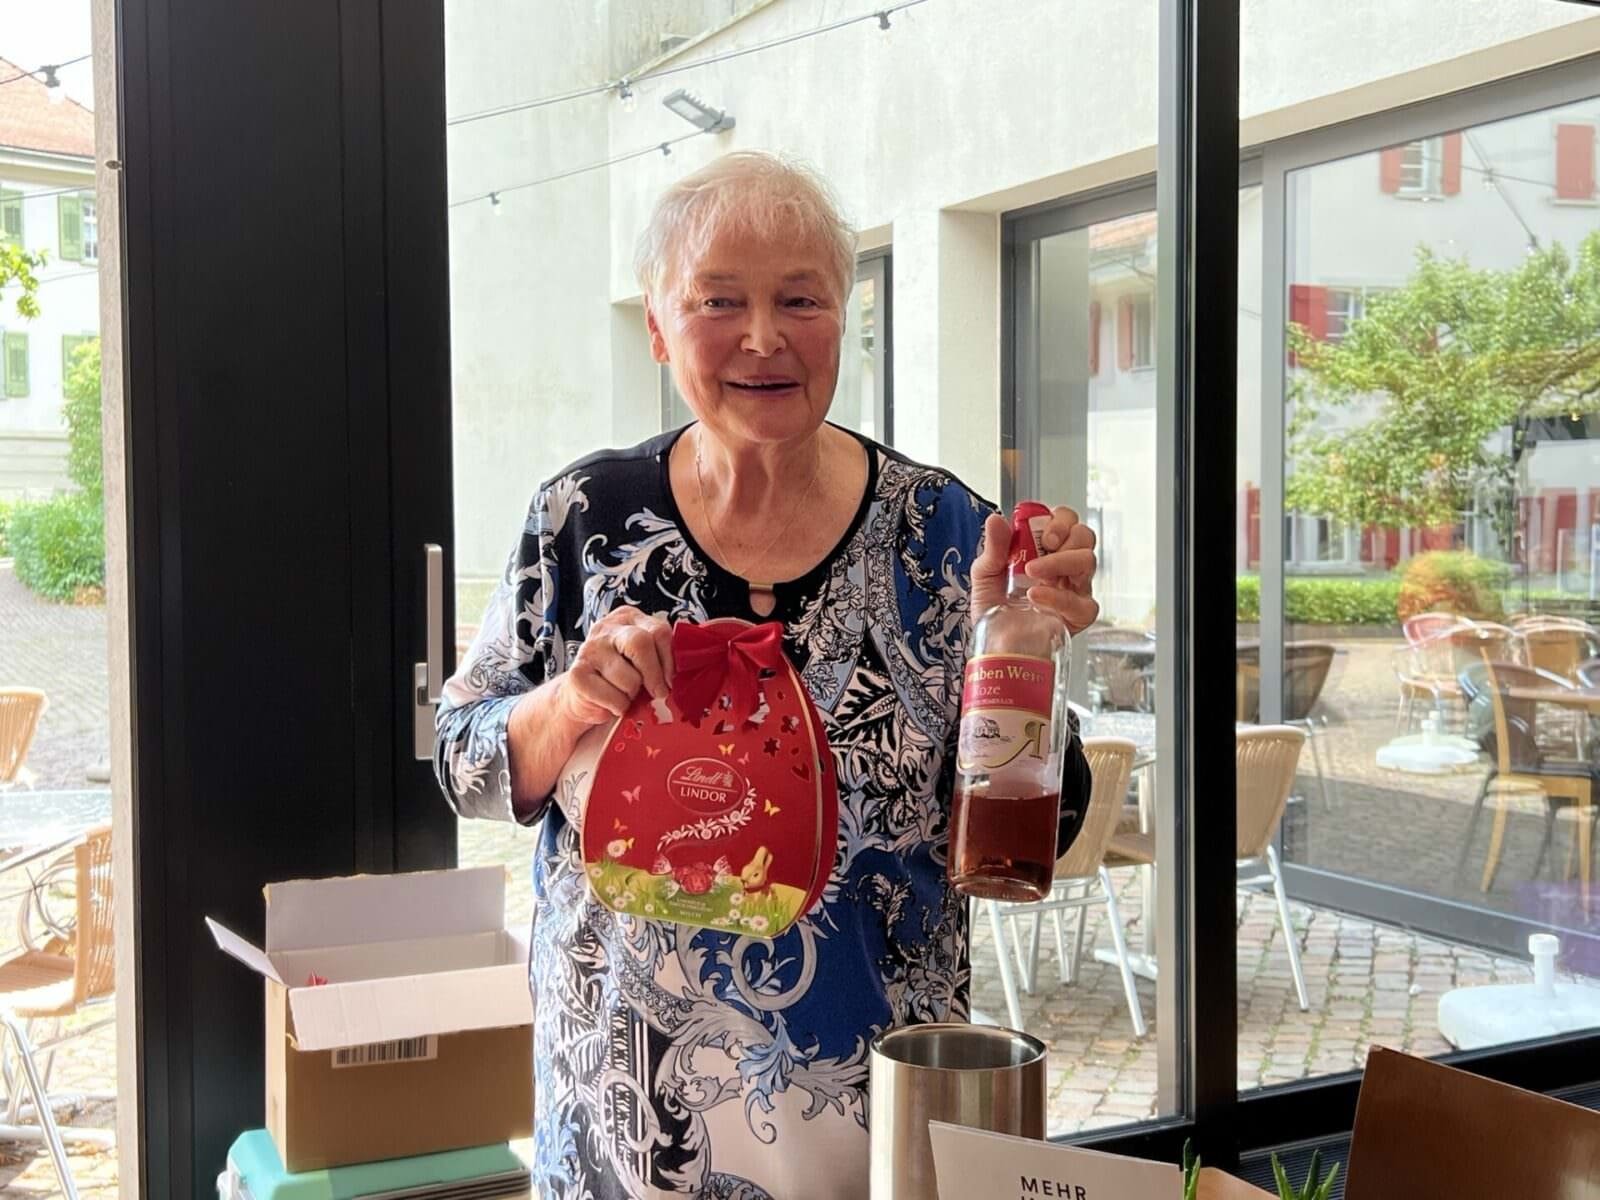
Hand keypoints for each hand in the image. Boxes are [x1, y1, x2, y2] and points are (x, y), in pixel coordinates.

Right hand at [554, 606, 674, 727]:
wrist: (584, 696)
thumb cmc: (620, 676)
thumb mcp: (643, 659)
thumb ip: (661, 655)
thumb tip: (682, 672)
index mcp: (628, 618)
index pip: (659, 630)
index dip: (670, 658)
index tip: (671, 678)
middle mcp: (606, 628)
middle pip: (640, 643)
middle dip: (654, 674)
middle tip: (658, 693)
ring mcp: (589, 649)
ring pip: (629, 677)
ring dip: (632, 695)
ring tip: (625, 694)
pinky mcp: (577, 674)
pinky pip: (613, 698)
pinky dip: (618, 707)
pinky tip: (610, 702)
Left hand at [971, 506, 1099, 635]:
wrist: (995, 644)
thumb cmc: (994, 609)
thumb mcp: (985, 573)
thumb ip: (994, 547)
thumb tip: (996, 519)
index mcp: (1046, 550)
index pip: (1067, 521)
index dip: (1060, 520)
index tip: (1042, 532)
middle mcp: (1064, 566)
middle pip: (1084, 535)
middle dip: (1066, 535)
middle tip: (1043, 546)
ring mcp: (1075, 589)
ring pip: (1088, 561)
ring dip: (1060, 561)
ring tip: (1032, 573)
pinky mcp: (1079, 615)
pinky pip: (1082, 601)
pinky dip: (1058, 596)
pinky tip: (1037, 597)